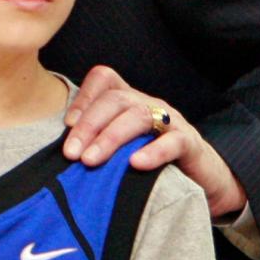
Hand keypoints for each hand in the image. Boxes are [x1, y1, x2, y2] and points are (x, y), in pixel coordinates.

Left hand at [62, 66, 246, 218]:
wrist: (201, 179)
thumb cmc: (150, 164)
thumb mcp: (118, 150)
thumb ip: (93, 146)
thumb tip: (59, 158)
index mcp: (127, 102)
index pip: (104, 80)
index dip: (83, 97)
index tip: (66, 125)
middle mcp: (147, 105)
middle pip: (116, 100)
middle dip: (89, 125)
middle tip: (71, 153)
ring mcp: (169, 121)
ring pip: (138, 117)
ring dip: (110, 138)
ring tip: (90, 161)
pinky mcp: (189, 143)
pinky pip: (172, 142)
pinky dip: (153, 152)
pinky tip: (135, 164)